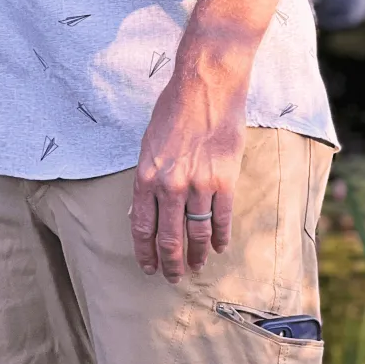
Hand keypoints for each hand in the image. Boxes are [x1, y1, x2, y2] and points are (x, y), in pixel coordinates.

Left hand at [129, 73, 246, 283]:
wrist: (205, 87)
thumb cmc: (174, 110)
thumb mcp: (148, 143)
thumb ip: (147, 177)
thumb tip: (140, 208)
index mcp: (146, 175)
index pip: (142, 226)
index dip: (145, 252)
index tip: (148, 268)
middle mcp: (170, 185)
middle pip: (169, 238)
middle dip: (170, 263)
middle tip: (173, 277)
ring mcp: (198, 185)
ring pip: (196, 234)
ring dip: (196, 256)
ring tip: (197, 266)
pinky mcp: (224, 181)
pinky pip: (220, 219)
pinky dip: (220, 238)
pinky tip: (219, 247)